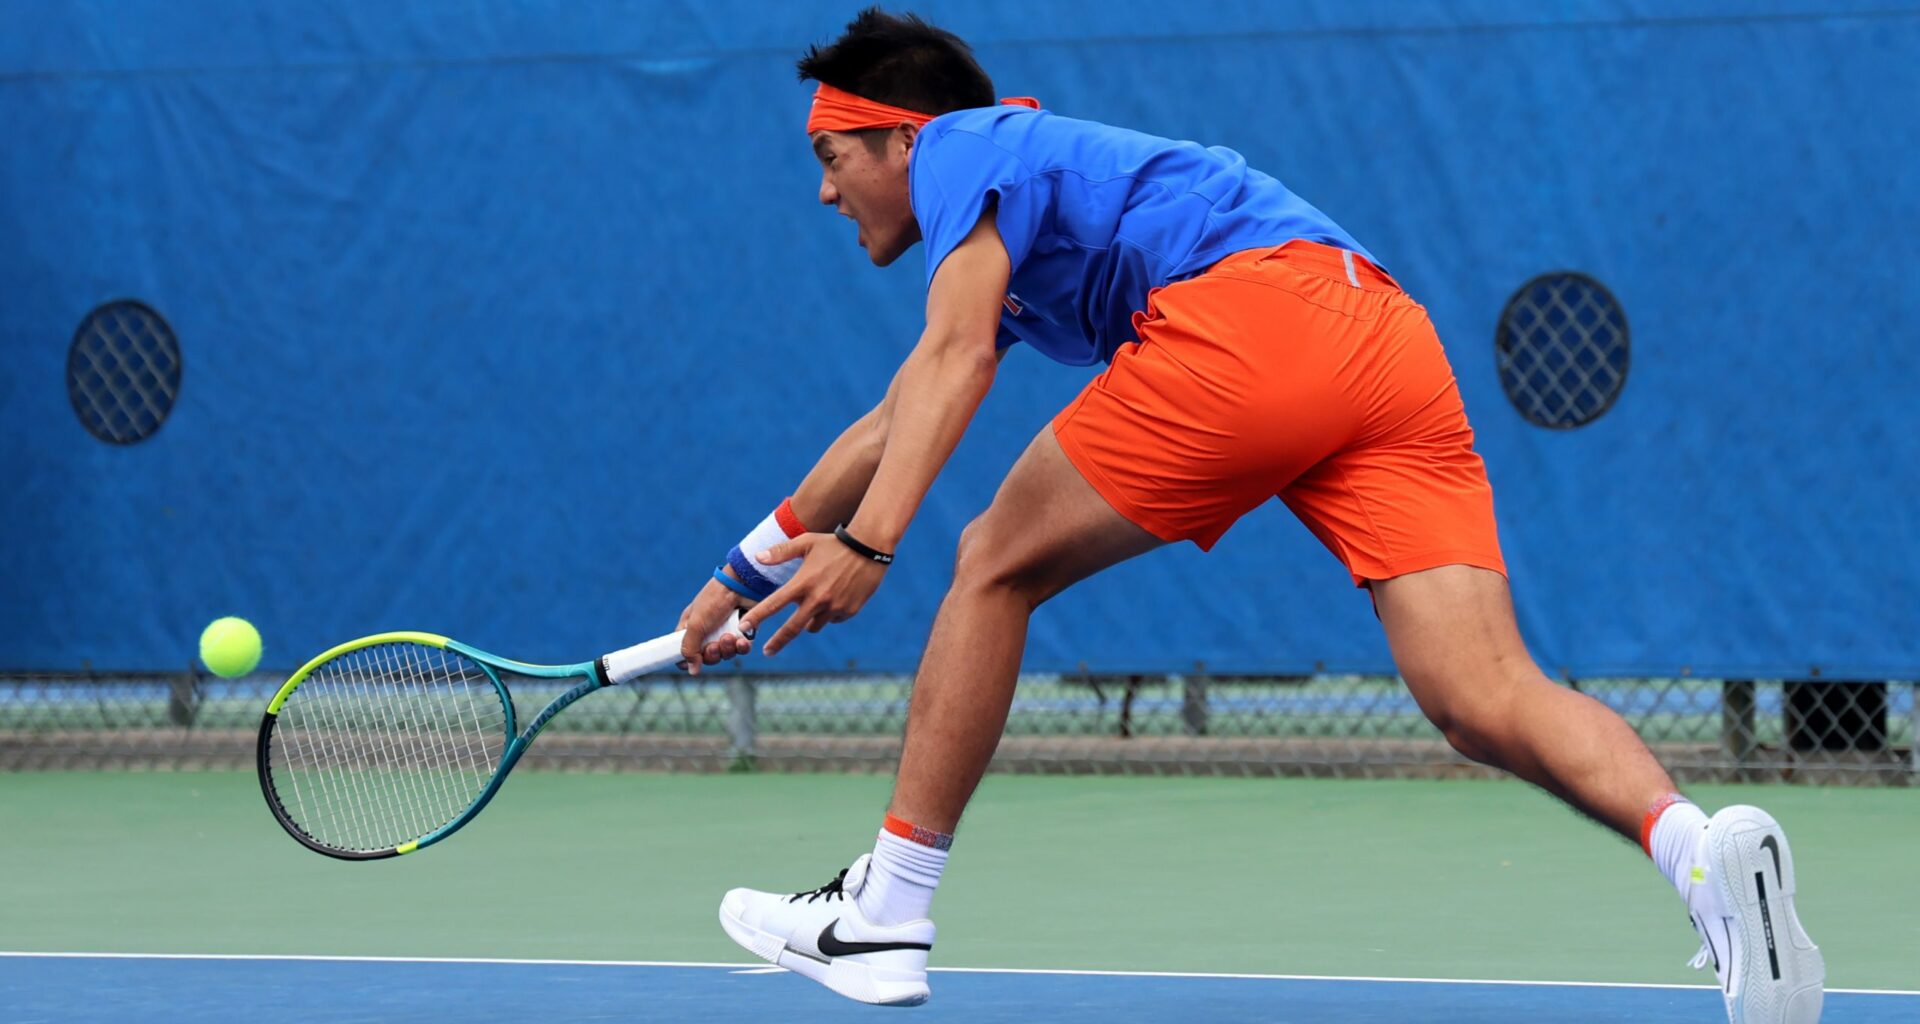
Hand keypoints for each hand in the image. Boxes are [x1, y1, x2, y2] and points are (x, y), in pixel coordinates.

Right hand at [677, 576, 753, 674]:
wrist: (742, 586)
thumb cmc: (714, 600)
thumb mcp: (696, 624)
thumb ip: (690, 648)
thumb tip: (692, 671)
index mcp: (691, 627)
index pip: (686, 651)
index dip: (689, 660)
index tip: (693, 661)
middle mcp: (708, 631)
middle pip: (707, 657)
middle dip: (712, 654)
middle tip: (715, 645)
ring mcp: (726, 632)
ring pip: (725, 655)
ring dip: (727, 649)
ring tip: (729, 637)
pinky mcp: (743, 632)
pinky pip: (741, 649)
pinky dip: (741, 648)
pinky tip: (741, 641)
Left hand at [742, 532, 886, 656]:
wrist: (870, 547)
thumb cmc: (834, 543)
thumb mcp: (806, 542)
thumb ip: (780, 552)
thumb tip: (757, 558)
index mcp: (803, 583)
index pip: (774, 604)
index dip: (757, 617)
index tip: (744, 627)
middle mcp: (817, 599)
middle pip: (792, 629)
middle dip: (777, 642)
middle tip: (767, 651)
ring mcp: (835, 607)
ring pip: (814, 626)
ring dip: (809, 621)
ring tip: (814, 604)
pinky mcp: (849, 611)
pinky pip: (833, 619)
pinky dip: (829, 614)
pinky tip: (835, 597)